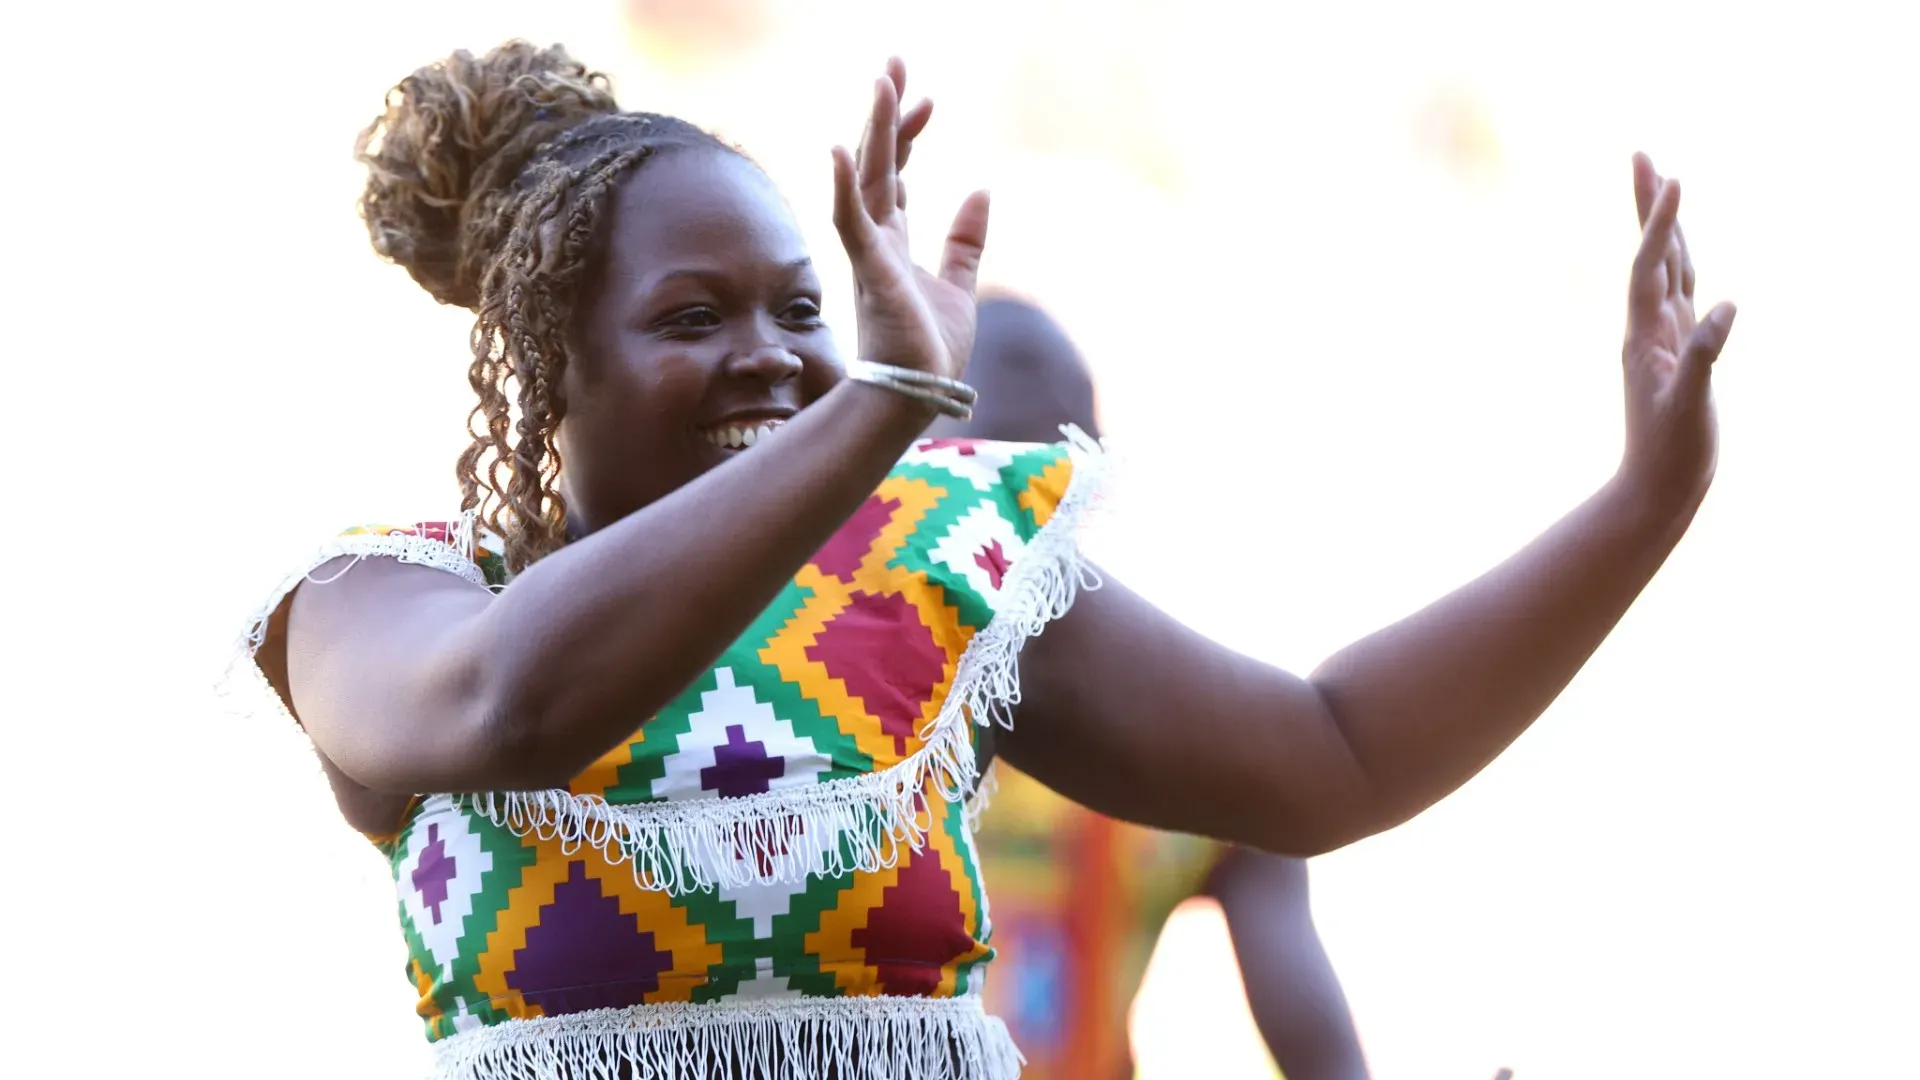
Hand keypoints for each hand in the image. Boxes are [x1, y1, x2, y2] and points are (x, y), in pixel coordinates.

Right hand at [831, 58, 990, 380]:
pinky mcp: (872, 273)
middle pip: (879, 162)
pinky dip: (845, 186)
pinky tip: (841, 149)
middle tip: (894, 62)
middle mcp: (876, 241)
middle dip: (887, 113)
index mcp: (894, 242)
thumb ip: (965, 239)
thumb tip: (980, 190)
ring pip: (868, 179)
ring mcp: (870, 254)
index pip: (897, 173)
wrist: (918, 396)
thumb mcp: (959, 285)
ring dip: (874, 130)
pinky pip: (851, 222)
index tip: (928, 99)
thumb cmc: (929, 349)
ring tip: (882, 82)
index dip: (909, 134)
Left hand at [1617, 152, 1735, 511]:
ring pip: (1667, 270)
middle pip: (1652, 254)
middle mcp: (1650, 329)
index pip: (1650, 267)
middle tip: (1642, 155)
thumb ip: (1704, 357)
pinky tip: (1686, 253)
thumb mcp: (1688, 404)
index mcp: (1646, 336)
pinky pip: (1683, 297)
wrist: (1657, 487)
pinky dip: (1685, 268)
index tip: (1669, 178)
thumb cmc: (1670, 451)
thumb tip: (1726, 307)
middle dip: (1649, 206)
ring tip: (1662, 187)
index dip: (1659, 225)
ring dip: (1664, 228)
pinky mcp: (1680, 352)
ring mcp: (1664, 338)